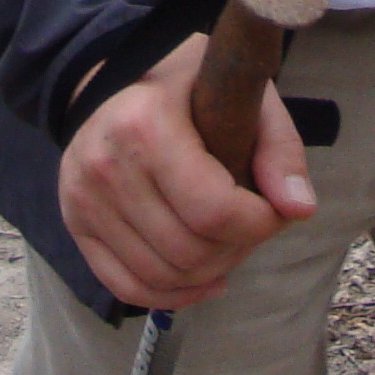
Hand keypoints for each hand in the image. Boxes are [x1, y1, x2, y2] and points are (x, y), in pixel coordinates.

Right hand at [57, 29, 317, 310]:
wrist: (117, 78)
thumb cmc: (188, 85)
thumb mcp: (242, 92)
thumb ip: (279, 148)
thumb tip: (299, 208)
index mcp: (146, 124)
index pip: (213, 210)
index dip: (259, 223)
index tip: (273, 209)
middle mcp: (106, 165)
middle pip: (189, 251)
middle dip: (237, 249)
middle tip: (251, 225)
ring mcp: (83, 198)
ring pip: (162, 277)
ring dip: (209, 273)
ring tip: (228, 245)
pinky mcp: (75, 223)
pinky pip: (127, 287)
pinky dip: (172, 296)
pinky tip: (203, 279)